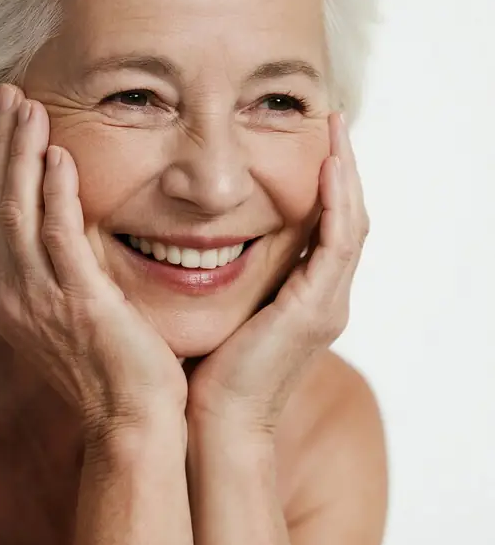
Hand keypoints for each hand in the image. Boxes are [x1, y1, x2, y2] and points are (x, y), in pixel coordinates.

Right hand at [0, 84, 186, 441]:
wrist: (132, 420)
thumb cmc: (111, 365)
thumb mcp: (68, 313)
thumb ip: (55, 269)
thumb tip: (59, 226)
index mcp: (4, 296)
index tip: (2, 123)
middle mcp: (9, 295)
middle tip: (10, 96)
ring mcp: (38, 300)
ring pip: (14, 211)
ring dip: (19, 154)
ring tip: (30, 107)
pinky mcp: (77, 302)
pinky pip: (58, 236)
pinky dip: (55, 192)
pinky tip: (60, 156)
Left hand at [185, 112, 369, 434]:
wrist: (216, 422)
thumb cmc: (210, 372)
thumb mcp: (223, 311)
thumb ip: (226, 277)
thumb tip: (192, 239)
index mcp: (306, 298)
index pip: (328, 229)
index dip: (326, 185)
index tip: (314, 142)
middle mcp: (326, 299)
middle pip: (349, 220)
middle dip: (343, 169)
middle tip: (333, 122)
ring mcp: (327, 306)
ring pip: (352, 225)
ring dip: (346, 174)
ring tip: (336, 129)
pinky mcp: (316, 311)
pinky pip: (338, 245)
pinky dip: (337, 204)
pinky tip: (328, 167)